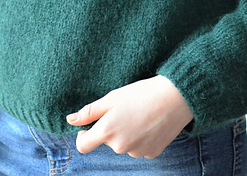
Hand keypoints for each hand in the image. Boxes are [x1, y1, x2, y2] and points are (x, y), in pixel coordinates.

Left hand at [66, 75, 194, 158]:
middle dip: (110, 129)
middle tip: (124, 109)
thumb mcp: (112, 97)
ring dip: (127, 133)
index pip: (83, 145)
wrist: (176, 97)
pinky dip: (141, 138)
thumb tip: (71, 120)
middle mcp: (120, 146)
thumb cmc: (142, 93)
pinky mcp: (152, 153)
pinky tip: (150, 122)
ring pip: (124, 144)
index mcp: (107, 131)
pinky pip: (139, 147)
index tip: (90, 126)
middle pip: (107, 142)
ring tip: (140, 114)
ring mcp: (137, 152)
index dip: (83, 136)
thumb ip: (90, 111)